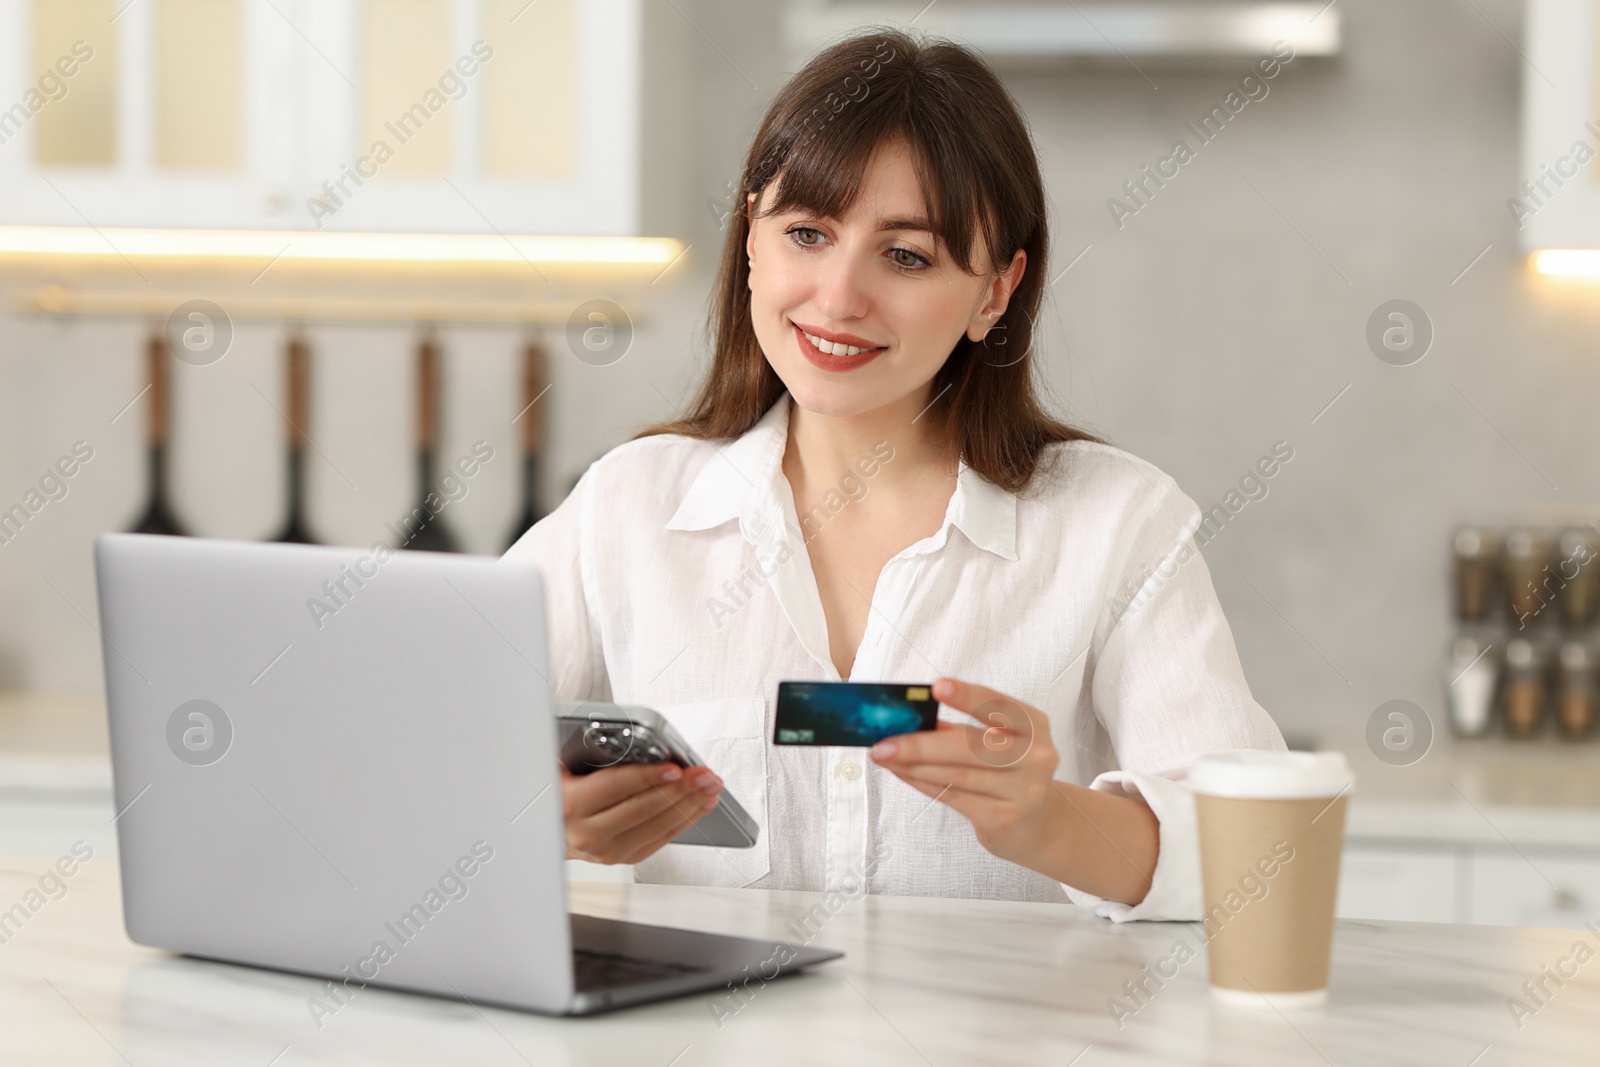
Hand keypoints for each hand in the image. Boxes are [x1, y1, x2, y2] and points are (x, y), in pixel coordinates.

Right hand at [562, 762, 723, 864]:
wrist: (550, 829)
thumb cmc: (561, 791)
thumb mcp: (564, 765)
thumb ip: (591, 753)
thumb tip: (635, 739)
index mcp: (570, 804)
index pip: (614, 788)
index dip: (647, 777)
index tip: (674, 768)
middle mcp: (587, 833)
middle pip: (642, 808)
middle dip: (680, 789)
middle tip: (704, 774)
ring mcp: (606, 851)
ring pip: (656, 827)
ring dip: (689, 805)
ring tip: (709, 787)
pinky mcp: (622, 858)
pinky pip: (659, 839)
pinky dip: (684, 820)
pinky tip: (699, 805)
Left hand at [868, 677, 1059, 865]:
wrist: (1037, 824)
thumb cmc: (1008, 771)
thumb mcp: (996, 743)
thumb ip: (958, 729)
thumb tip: (908, 719)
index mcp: (1034, 726)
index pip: (999, 705)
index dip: (967, 696)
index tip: (936, 687)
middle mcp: (1036, 757)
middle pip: (971, 746)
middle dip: (920, 743)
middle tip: (882, 742)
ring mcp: (1024, 792)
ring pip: (957, 774)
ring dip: (913, 765)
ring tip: (884, 757)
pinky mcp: (1004, 820)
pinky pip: (953, 797)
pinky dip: (922, 783)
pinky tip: (903, 774)